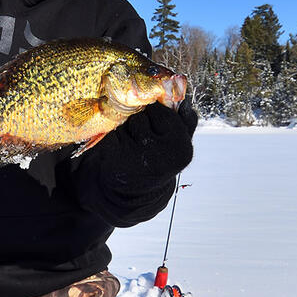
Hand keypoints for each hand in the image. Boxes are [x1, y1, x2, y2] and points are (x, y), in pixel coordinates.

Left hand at [73, 97, 197, 226]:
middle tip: (142, 140)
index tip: (155, 127)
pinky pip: (110, 134)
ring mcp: (135, 158)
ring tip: (131, 147)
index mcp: (180, 148)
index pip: (161, 110)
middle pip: (141, 115)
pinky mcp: (114, 161)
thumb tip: (185, 101)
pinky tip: (119, 153)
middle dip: (139, 121)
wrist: (133, 195)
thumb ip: (186, 123)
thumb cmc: (159, 162)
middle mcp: (159, 154)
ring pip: (124, 124)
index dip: (155, 114)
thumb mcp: (178, 145)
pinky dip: (112, 139)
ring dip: (125, 130)